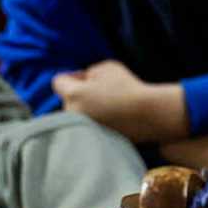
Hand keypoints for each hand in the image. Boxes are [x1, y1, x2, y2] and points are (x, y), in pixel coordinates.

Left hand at [52, 61, 187, 142]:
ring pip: (76, 115)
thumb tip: (83, 81)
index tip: (88, 78)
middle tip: (103, 91)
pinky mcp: (92, 140)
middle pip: (67, 99)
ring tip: (110, 106)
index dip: (72, 76)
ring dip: (86, 109)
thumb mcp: (107, 67)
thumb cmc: (129, 88)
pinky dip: (96, 122)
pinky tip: (113, 117)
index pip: (58, 82)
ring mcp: (81, 130)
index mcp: (73, 95)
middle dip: (80, 94)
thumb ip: (89, 72)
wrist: (150, 115)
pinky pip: (87, 128)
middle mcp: (72, 114)